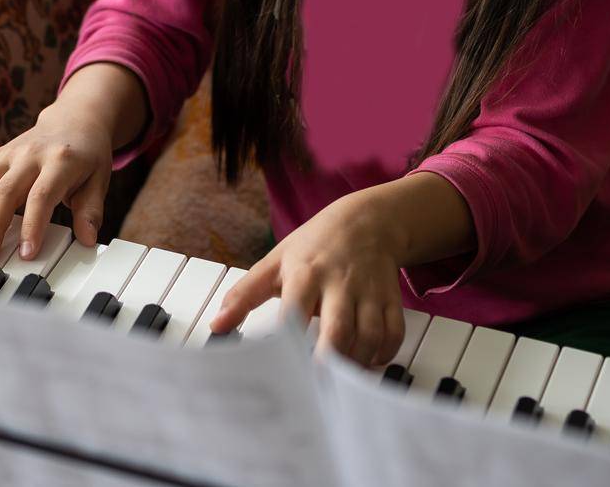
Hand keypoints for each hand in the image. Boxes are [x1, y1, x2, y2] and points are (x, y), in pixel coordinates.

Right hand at [0, 101, 113, 264]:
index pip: (41, 195)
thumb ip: (91, 210)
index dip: (32, 225)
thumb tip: (87, 240)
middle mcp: (29, 155)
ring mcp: (9, 154)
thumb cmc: (87, 154)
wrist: (75, 119)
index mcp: (59, 161)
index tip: (26, 253)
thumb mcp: (100, 179)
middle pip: (4, 191)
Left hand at [205, 186, 407, 367]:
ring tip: (337, 381)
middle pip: (337, 330)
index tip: (281, 370)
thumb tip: (216, 326)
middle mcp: (339, 283)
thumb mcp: (274, 262)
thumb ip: (244, 295)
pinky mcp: (391, 298)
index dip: (288, 342)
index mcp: (305, 274)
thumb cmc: (314, 245)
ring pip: (369, 336)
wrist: (365, 221)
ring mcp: (368, 291)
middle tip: (315, 389)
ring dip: (354, 363)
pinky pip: (393, 334)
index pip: (294, 311)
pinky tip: (365, 362)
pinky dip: (383, 354)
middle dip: (328, 363)